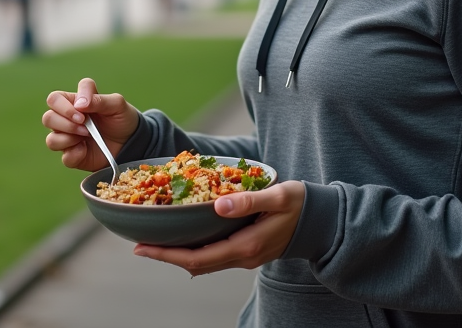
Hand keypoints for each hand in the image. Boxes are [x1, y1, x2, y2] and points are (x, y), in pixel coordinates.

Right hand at [42, 78, 139, 171]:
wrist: (131, 141)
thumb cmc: (122, 118)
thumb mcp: (117, 104)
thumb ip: (99, 99)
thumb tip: (79, 104)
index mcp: (75, 102)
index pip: (55, 99)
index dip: (65, 105)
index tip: (84, 109)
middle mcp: (67, 120)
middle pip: (48, 118)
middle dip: (65, 122)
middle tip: (85, 124)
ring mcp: (68, 139)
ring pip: (51, 139)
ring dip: (68, 138)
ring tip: (86, 136)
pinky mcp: (73, 155)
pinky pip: (64, 157)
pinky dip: (75, 153)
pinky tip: (86, 149)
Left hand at [133, 181, 305, 275]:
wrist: (323, 221)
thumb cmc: (302, 204)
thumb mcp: (279, 196)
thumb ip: (249, 200)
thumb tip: (217, 204)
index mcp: (246, 245)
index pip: (197, 257)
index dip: (167, 255)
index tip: (142, 247)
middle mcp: (242, 256)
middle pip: (195, 264)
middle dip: (166, 256)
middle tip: (138, 246)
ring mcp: (245, 256)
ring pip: (203, 263)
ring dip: (178, 255)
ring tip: (154, 242)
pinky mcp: (246, 250)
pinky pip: (214, 256)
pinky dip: (194, 250)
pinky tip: (183, 239)